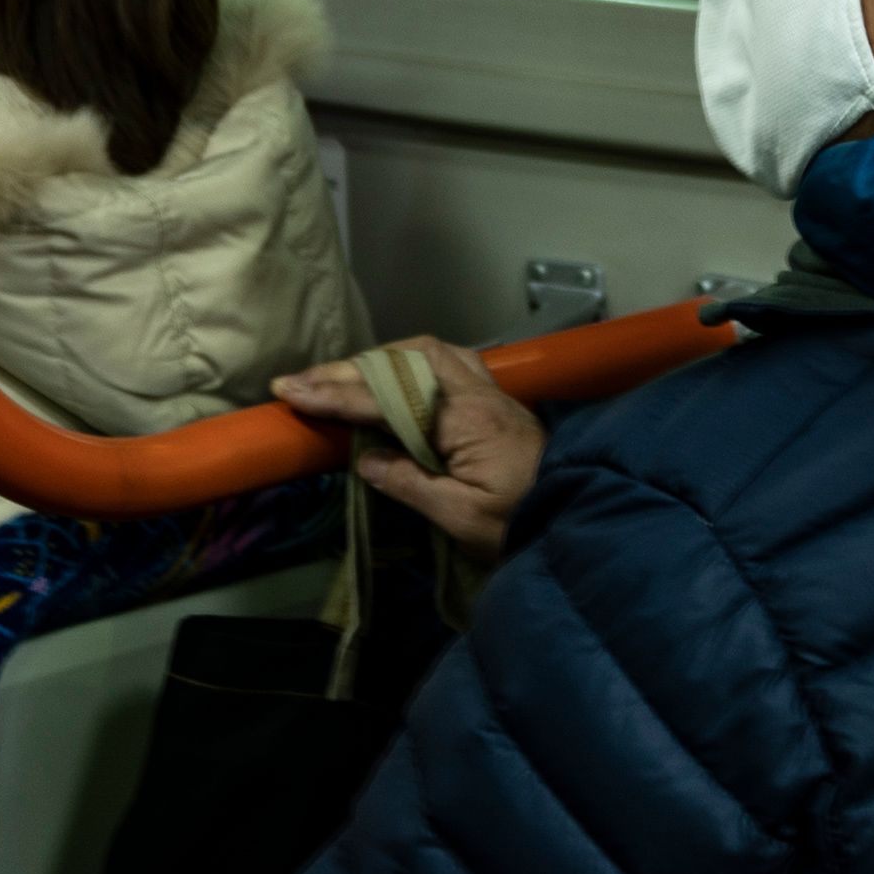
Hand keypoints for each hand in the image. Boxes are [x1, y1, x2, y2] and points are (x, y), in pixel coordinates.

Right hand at [273, 338, 545, 564]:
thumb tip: (363, 460)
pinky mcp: (494, 401)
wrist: (582, 514)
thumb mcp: (460, 515)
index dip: (335, 395)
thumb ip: (409, 483)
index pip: (386, 398)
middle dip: (349, 368)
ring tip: (341, 375)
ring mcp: (488, 392)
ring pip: (427, 353)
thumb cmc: (522, 521)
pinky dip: (410, 362)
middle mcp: (476, 391)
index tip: (292, 391)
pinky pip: (446, 362)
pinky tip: (393, 376)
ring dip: (381, 358)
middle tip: (305, 380)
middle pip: (404, 360)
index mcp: (464, 416)